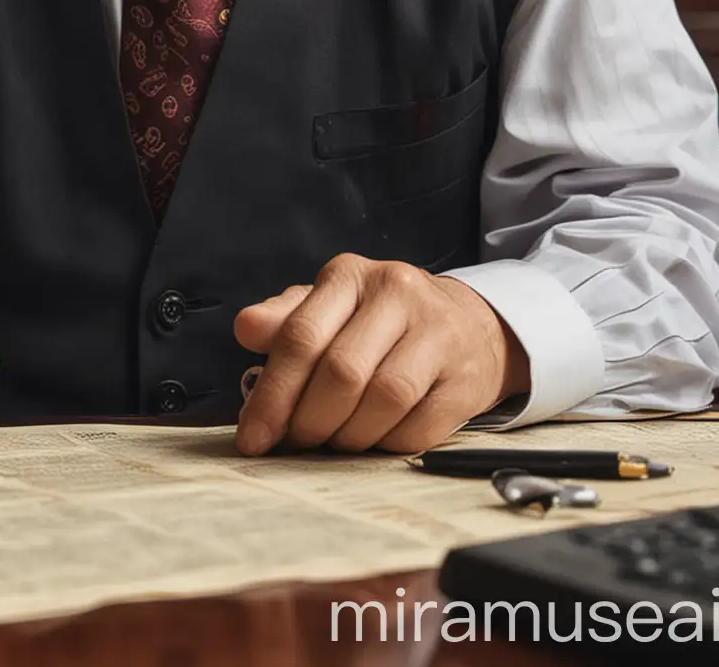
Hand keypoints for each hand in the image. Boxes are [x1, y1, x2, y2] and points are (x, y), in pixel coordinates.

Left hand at [233, 254, 528, 455]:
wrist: (472, 326)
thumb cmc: (385, 321)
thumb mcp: (332, 306)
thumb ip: (287, 319)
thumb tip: (246, 328)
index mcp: (350, 275)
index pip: (302, 336)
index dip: (273, 393)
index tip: (253, 436)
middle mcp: (396, 293)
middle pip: (341, 372)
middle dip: (310, 420)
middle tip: (298, 442)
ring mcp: (436, 332)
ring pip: (382, 400)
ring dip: (349, 435)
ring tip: (338, 440)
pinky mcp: (465, 376)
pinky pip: (418, 427)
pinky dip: (388, 444)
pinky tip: (377, 438)